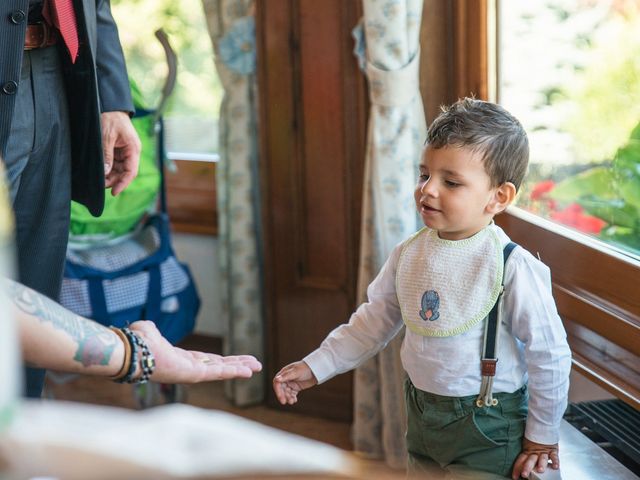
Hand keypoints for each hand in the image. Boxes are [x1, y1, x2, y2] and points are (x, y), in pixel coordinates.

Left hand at [101, 111, 140, 195]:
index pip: (131, 172)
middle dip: (114, 180)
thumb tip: (106, 172)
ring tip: (99, 179)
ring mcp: (125, 151)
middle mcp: (131, 152)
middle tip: (101, 185)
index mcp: (133, 149)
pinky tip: (101, 171)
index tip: (114, 192)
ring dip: (110, 175)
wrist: (109, 105)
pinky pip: (114, 162)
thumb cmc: (110, 118)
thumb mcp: (107, 137)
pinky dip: (108, 168)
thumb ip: (107, 155)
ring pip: (119, 168)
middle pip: (125, 172)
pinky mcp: (118, 149)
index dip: (123, 183)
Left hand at [129, 321, 261, 382]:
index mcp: (180, 359)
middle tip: (255, 365)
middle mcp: (188, 368)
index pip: (208, 361)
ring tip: (257, 367)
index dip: (224, 360)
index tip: (237, 361)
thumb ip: (151, 330)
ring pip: (222, 370)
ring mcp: (192, 373)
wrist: (130, 351)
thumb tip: (147, 327)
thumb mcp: (148, 332)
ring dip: (240, 368)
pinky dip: (234, 371)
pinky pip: (218, 372)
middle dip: (238, 365)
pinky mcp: (194, 375)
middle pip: (219, 366)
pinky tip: (248, 371)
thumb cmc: (136, 343)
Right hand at [273, 361, 316, 404]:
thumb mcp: (296, 372)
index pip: (277, 383)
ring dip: (288, 397)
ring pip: (287, 392)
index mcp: (284, 373)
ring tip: (292, 402)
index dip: (278, 390)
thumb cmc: (305, 368)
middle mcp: (286, 379)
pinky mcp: (296, 387)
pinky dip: (292, 398)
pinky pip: (292, 394)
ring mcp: (291, 383)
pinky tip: (294, 401)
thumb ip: (286, 376)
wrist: (316, 370)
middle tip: (285, 402)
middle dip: (283, 395)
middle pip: (281, 389)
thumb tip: (277, 379)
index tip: (280, 397)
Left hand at [511, 437, 558, 478]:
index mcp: (528, 451)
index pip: (521, 460)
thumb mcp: (527, 444)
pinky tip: (555, 466)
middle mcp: (535, 452)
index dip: (517, 468)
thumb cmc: (535, 436)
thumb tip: (520, 464)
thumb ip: (526, 453)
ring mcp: (544, 451)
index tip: (514, 476)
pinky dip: (555, 461)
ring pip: (542, 459)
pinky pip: (554, 456)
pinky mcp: (553, 450)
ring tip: (540, 470)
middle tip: (524, 474)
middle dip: (527, 468)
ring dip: (541, 464)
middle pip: (530, 460)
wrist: (543, 425)